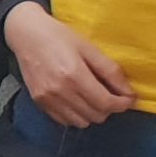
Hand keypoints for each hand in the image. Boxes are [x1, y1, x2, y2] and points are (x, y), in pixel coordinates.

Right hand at [3, 2, 134, 128]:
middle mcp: (60, 91)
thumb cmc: (59, 36)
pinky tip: (77, 100)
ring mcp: (47, 99)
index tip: (129, 98)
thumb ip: (110, 70)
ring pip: (81, 122)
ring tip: (93, 98)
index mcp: (74, 75)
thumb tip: (128, 92)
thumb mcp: (89, 47)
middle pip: (96, 115)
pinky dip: (76, 115)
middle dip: (109, 108)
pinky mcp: (39, 102)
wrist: (26, 34)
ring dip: (92, 113)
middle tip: (111, 95)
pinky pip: (65, 121)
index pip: (105, 103)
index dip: (122, 104)